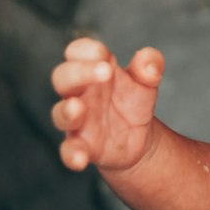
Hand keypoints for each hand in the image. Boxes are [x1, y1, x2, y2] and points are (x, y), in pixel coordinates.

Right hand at [51, 36, 163, 171]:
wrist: (138, 137)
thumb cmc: (132, 101)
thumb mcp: (146, 81)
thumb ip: (149, 66)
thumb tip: (147, 61)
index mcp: (92, 70)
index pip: (78, 51)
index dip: (87, 50)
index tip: (103, 54)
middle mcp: (79, 93)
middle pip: (63, 77)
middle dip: (80, 72)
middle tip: (105, 72)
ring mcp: (77, 121)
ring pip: (60, 113)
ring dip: (67, 111)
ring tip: (78, 108)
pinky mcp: (81, 146)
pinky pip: (69, 150)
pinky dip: (72, 155)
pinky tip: (80, 159)